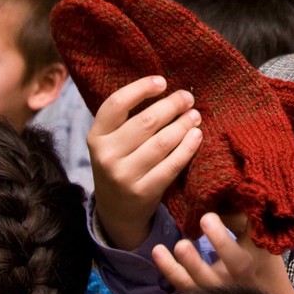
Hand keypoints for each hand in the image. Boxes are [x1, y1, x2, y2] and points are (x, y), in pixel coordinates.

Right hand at [89, 75, 202, 250]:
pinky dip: (188, 147)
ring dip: (183, 124)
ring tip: (195, 116)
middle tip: (188, 98)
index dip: (141, 88)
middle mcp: (106, 156)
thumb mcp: (112, 142)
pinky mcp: (143, 192)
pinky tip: (197, 136)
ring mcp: (124, 176)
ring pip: (162, 142)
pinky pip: (172, 164)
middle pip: (145, 122)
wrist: (116, 211)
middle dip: (171, 105)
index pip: (117, 104)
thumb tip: (164, 88)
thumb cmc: (119, 164)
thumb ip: (128, 120)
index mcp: (96, 136)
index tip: (162, 81)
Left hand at [152, 212, 293, 293]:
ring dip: (174, 270)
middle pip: (212, 279)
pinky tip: (157, 253)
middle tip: (180, 245)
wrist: (264, 287)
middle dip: (194, 263)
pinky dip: (169, 272)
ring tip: (158, 250)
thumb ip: (241, 215)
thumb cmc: (259, 250)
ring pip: (192, 287)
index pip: (236, 259)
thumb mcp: (256, 234)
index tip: (205, 218)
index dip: (220, 241)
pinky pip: (182, 287)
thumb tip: (220, 189)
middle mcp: (230, 283)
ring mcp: (214, 292)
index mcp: (248, 264)